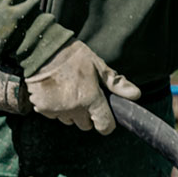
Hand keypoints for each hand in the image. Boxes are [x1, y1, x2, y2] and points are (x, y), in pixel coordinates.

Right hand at [25, 40, 139, 133]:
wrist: (42, 51)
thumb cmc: (72, 56)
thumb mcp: (98, 65)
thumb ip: (116, 83)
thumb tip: (135, 94)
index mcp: (90, 98)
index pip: (104, 124)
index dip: (107, 124)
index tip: (106, 120)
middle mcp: (73, 108)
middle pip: (85, 125)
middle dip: (87, 115)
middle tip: (85, 97)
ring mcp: (56, 110)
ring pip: (69, 121)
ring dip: (71, 112)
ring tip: (69, 92)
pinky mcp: (41, 108)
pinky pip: (54, 116)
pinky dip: (56, 108)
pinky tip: (56, 93)